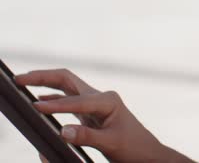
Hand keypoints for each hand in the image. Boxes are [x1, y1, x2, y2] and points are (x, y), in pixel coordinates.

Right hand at [15, 69, 163, 162]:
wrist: (146, 152)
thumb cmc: (133, 147)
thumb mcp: (110, 143)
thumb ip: (87, 136)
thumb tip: (62, 130)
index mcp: (108, 100)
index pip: (76, 101)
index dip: (56, 106)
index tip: (35, 107)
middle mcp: (101, 96)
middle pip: (68, 80)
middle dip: (44, 77)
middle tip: (21, 78)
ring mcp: (96, 102)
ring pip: (67, 87)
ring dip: (46, 83)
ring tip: (24, 82)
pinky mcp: (92, 112)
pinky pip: (69, 100)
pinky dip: (54, 98)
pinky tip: (41, 100)